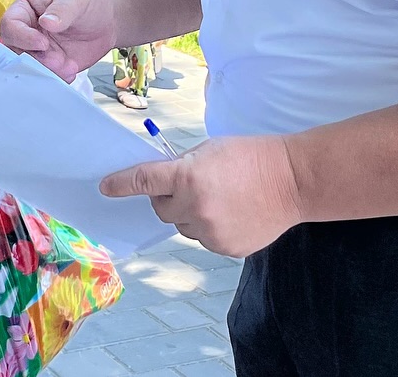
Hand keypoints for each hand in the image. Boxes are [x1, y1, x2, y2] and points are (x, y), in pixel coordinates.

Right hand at [0, 0, 118, 82]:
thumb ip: (62, 10)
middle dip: (34, 59)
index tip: (43, 43)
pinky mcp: (50, 65)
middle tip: (57, 59)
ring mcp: (37, 50)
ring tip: (69, 66)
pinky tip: (71, 72)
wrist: (109, 18)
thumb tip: (46, 23)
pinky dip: (56, 78)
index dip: (22, 37)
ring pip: (28, 67)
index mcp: (26, 8)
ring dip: (46, 71)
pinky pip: (46, 76)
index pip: (10, 24)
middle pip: (14, 50)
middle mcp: (27, 31)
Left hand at [101, 135, 301, 257]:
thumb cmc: (252, 156)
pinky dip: (210, 227)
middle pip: (161, 208)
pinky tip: (231, 213)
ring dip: (189, 213)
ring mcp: (211, 232)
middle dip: (167, 197)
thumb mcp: (210, 149)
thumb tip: (161, 180)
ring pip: (182, 226)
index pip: (144, 181)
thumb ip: (183, 166)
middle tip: (188, 185)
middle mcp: (195, 208)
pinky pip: (204, 239)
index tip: (105, 187)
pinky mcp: (225, 248)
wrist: (293, 181)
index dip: (121, 184)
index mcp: (188, 177)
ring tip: (220, 198)